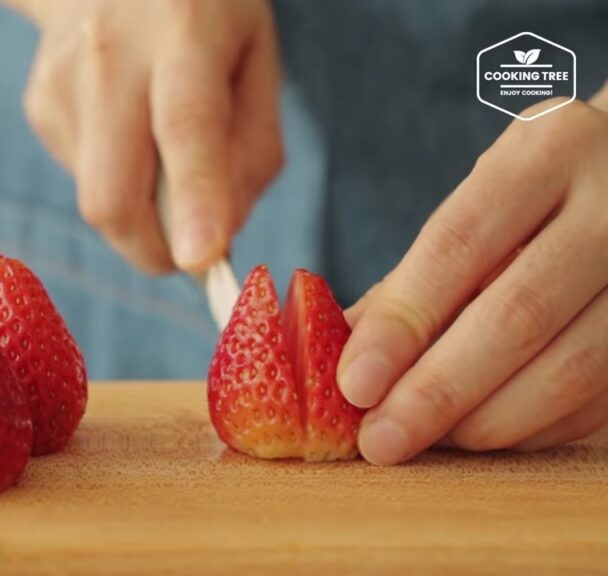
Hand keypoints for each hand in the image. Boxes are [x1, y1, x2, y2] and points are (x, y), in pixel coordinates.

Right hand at [6, 0, 282, 273]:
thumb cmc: (203, 16)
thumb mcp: (256, 59)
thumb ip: (252, 149)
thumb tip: (217, 240)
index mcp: (182, 31)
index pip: (185, 125)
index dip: (194, 199)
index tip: (202, 259)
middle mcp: (109, 55)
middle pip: (112, 195)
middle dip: (152, 251)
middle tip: (188, 252)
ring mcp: (61, 82)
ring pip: (96, 199)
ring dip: (140, 209)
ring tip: (159, 143)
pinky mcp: (39, 106)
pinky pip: (85, 178)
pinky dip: (118, 178)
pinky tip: (127, 125)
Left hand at [340, 85, 607, 464]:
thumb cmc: (536, 195)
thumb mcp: (478, 204)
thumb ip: (413, 279)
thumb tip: (337, 362)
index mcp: (547, 151)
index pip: (459, 244)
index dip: (402, 322)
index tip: (354, 383)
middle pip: (518, 314)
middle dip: (437, 390)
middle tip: (380, 439)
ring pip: (572, 368)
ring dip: (486, 420)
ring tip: (423, 441)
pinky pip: (601, 397)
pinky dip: (533, 427)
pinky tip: (482, 435)